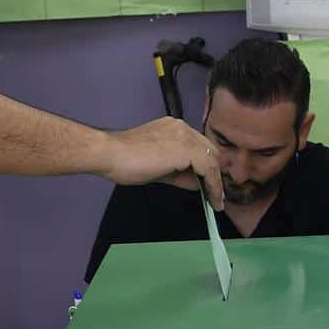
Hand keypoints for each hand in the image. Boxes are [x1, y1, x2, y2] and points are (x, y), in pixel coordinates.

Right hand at [102, 118, 224, 208]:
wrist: (112, 154)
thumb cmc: (126, 161)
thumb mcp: (159, 167)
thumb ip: (179, 172)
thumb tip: (197, 184)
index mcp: (174, 128)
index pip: (199, 147)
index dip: (206, 166)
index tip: (208, 184)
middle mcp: (183, 128)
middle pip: (210, 151)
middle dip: (214, 173)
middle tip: (216, 194)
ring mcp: (186, 136)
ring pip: (212, 160)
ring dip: (216, 182)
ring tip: (217, 201)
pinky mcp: (187, 149)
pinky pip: (208, 169)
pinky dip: (213, 185)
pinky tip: (213, 199)